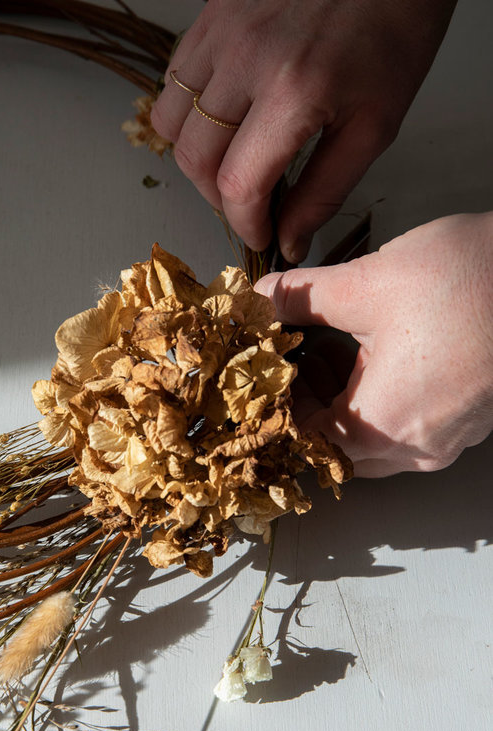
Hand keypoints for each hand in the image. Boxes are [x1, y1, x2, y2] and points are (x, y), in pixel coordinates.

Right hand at [151, 0, 489, 259]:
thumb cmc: (396, 30)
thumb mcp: (376, 128)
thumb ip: (325, 192)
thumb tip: (289, 240)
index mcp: (296, 91)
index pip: (238, 185)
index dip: (245, 224)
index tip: (260, 234)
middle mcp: (249, 58)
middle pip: (195, 160)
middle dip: (219, 197)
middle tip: (251, 201)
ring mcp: (224, 29)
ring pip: (172, 123)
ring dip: (196, 156)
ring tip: (233, 159)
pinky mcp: (214, 10)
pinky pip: (174, 79)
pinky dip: (189, 111)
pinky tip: (226, 116)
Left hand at [254, 213, 492, 476]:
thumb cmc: (470, 282)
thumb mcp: (367, 284)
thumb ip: (301, 297)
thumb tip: (262, 297)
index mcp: (381, 426)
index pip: (303, 440)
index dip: (274, 405)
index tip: (260, 373)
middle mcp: (415, 447)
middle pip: (337, 447)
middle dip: (307, 405)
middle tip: (291, 359)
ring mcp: (448, 438)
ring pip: (374, 440)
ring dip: (344, 402)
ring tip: (329, 349)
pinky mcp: (470, 419)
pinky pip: (409, 427)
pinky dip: (380, 399)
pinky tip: (375, 352)